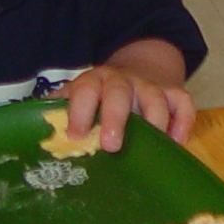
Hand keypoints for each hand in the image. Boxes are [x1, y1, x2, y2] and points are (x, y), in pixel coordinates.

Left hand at [63, 65, 194, 148]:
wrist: (131, 76)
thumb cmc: (97, 100)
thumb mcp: (75, 101)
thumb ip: (58, 115)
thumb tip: (40, 137)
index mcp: (93, 82)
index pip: (85, 91)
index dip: (80, 111)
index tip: (76, 136)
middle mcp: (122, 81)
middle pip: (120, 92)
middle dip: (116, 118)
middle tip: (111, 146)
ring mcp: (149, 86)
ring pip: (156, 96)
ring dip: (154, 121)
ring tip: (151, 148)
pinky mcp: (172, 93)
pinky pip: (183, 102)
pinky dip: (183, 121)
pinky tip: (176, 142)